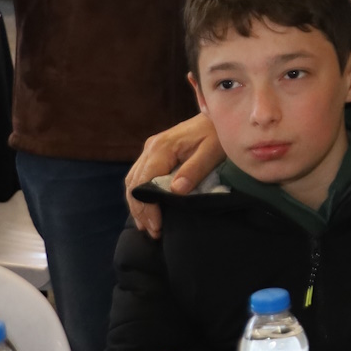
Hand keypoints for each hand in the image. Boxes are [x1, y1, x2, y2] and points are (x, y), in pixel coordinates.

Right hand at [125, 113, 218, 235]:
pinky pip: (140, 176)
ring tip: (148, 227)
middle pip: (134, 184)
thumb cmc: (217, 135)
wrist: (217, 117)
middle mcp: (150, 148)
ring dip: (138, 205)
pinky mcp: (155, 153)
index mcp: (161, 148)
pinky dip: (141, 195)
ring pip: (133, 181)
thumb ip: (194, 170)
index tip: (157, 226)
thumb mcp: (211, 152)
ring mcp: (150, 149)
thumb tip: (175, 191)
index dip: (147, 207)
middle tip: (153, 232)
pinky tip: (148, 210)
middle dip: (140, 211)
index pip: (144, 182)